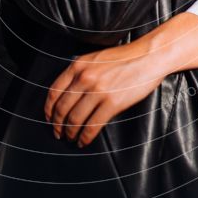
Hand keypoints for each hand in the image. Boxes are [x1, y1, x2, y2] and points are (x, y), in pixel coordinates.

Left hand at [43, 38, 167, 147]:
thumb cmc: (124, 58)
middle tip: (58, 133)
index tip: (49, 118)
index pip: (54, 91)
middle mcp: (85, 77)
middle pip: (62, 108)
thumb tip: (68, 95)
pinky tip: (84, 141)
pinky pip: (92, 125)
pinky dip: (85, 137)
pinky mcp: (112, 103)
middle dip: (57, 125)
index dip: (48, 109)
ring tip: (70, 138)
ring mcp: (98, 90)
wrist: (148, 56)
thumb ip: (80, 72)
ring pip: (75, 119)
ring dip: (70, 133)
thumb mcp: (95, 58)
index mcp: (78, 65)